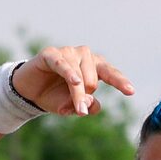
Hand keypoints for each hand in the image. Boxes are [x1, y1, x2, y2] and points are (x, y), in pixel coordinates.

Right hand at [13, 45, 135, 118]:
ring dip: (75, 94)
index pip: (109, 72)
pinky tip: (74, 81)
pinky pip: (63, 64)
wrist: (30, 92)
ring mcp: (67, 52)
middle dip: (85, 96)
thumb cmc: (55, 96)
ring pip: (79, 76)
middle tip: (75, 105)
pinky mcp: (50, 54)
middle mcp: (83, 56)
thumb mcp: (73, 107)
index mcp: (93, 66)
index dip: (120, 82)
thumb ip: (86, 105)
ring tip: (67, 106)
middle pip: (93, 80)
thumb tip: (90, 102)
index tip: (130, 92)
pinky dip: (69, 73)